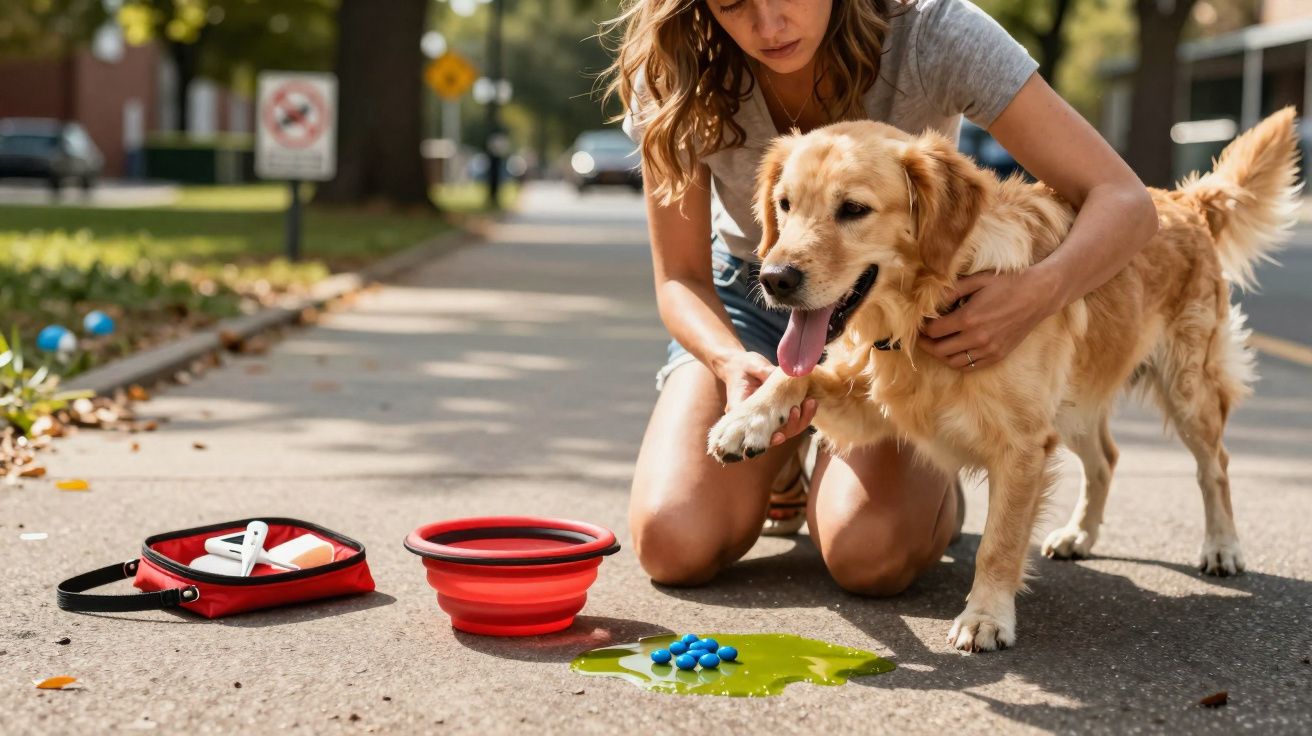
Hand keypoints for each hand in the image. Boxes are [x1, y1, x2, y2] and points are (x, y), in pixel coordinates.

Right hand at [717, 351, 817, 446]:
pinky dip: (804, 413)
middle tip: (797, 410)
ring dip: (801, 420)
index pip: (753, 433)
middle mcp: (756, 420)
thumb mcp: (752, 366)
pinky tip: (811, 401)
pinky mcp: (779, 412)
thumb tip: (780, 374)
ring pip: (788, 429)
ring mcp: (769, 418)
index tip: (779, 435)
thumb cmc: (743, 366)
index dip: (768, 439)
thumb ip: (764, 372)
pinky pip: (793, 419)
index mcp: (743, 412)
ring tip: (810, 402)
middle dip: (790, 426)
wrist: (742, 365)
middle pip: (776, 434)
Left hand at [919, 269, 1059, 369]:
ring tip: (936, 344)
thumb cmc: (1008, 283)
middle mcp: (977, 338)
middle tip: (921, 337)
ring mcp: (988, 349)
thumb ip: (951, 290)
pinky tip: (954, 351)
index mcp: (968, 318)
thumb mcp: (977, 280)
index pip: (933, 331)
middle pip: (939, 350)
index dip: (923, 328)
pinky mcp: (998, 355)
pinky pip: (970, 367)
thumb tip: (929, 300)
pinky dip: (958, 362)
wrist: (1039, 294)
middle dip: (926, 343)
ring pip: (953, 362)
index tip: (920, 323)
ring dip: (940, 355)